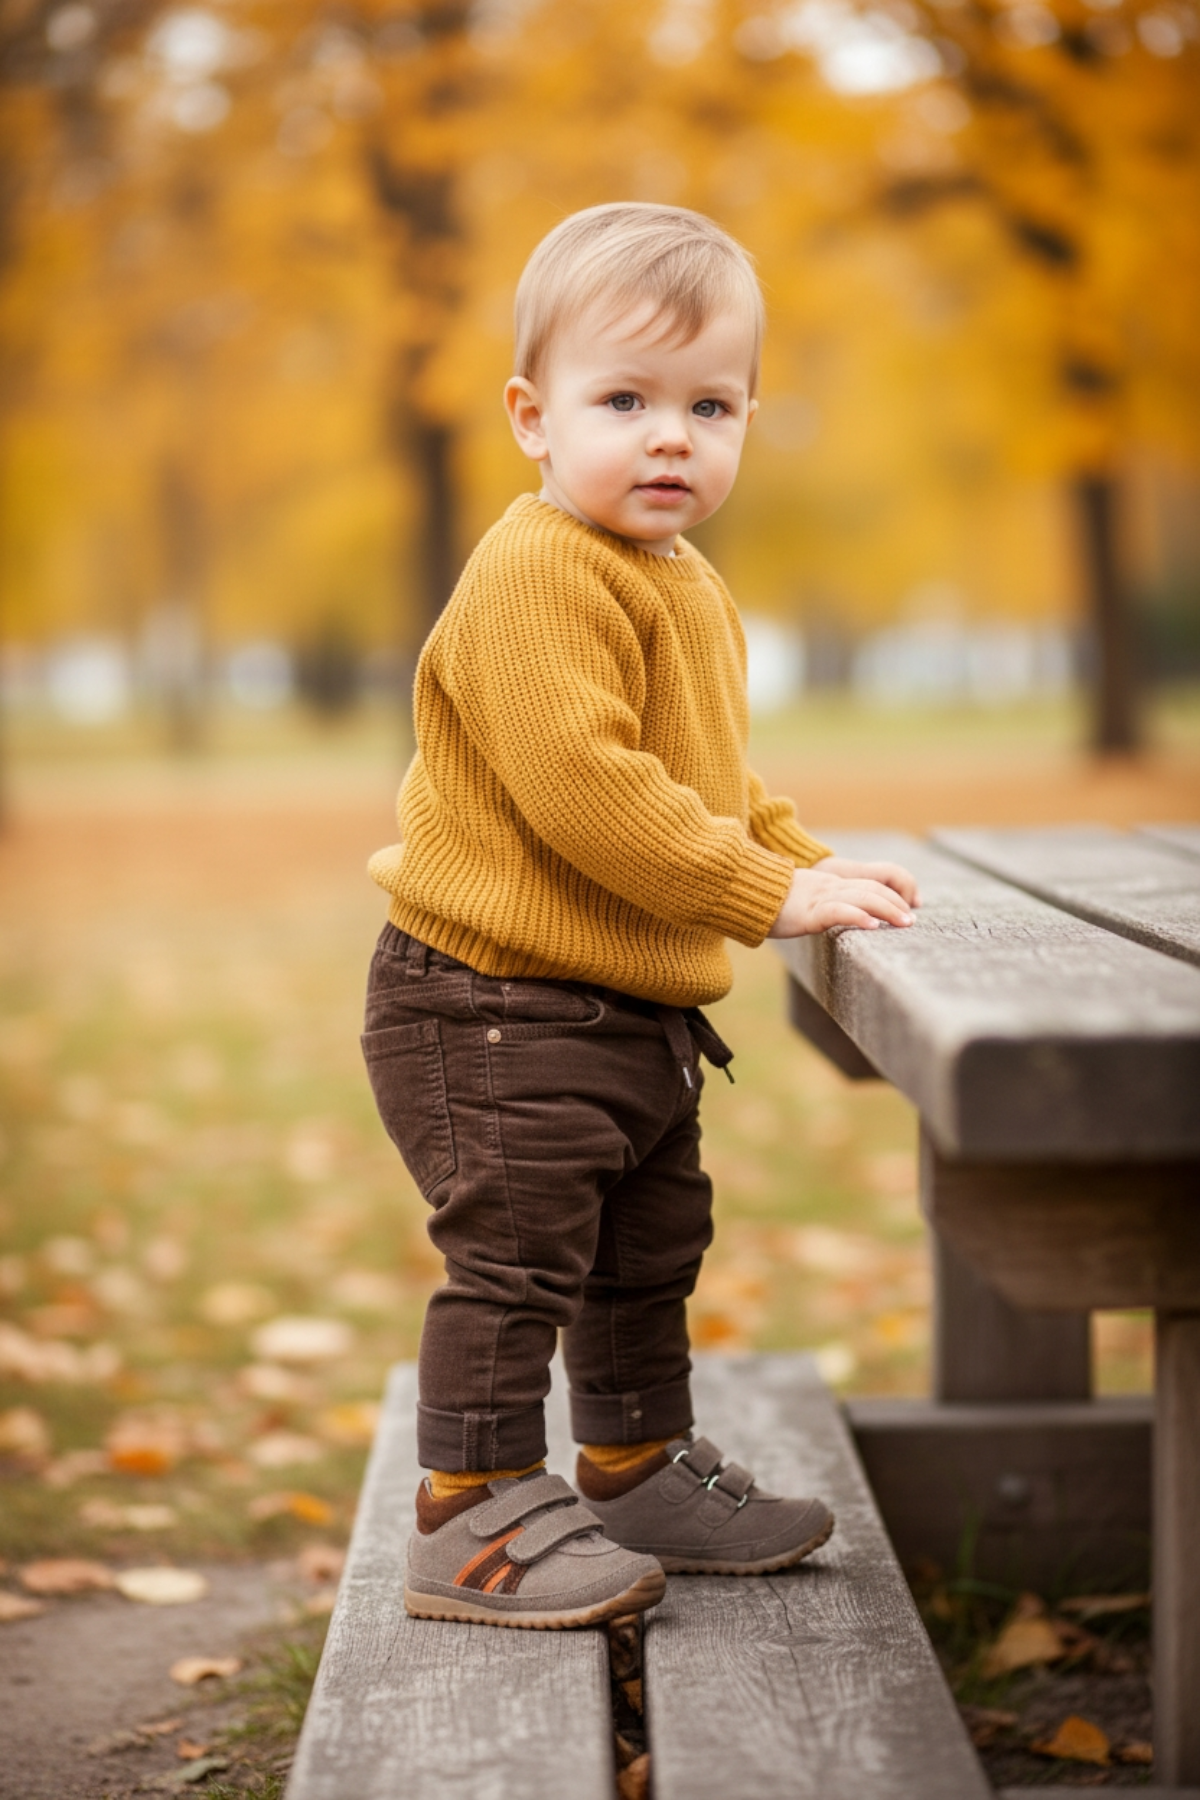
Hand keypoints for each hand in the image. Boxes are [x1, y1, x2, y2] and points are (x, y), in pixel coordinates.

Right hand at [766, 860, 918, 938]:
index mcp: (827, 886)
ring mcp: (818, 898)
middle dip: (895, 902)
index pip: (867, 884)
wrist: (740, 893)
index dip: (889, 894)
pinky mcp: (807, 912)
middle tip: (912, 919)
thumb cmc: (765, 905)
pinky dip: (857, 916)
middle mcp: (827, 888)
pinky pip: (837, 911)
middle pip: (871, 888)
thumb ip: (816, 908)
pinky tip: (872, 925)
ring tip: (905, 922)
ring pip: (862, 897)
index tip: (905, 909)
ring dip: (887, 909)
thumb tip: (827, 920)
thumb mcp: (798, 903)